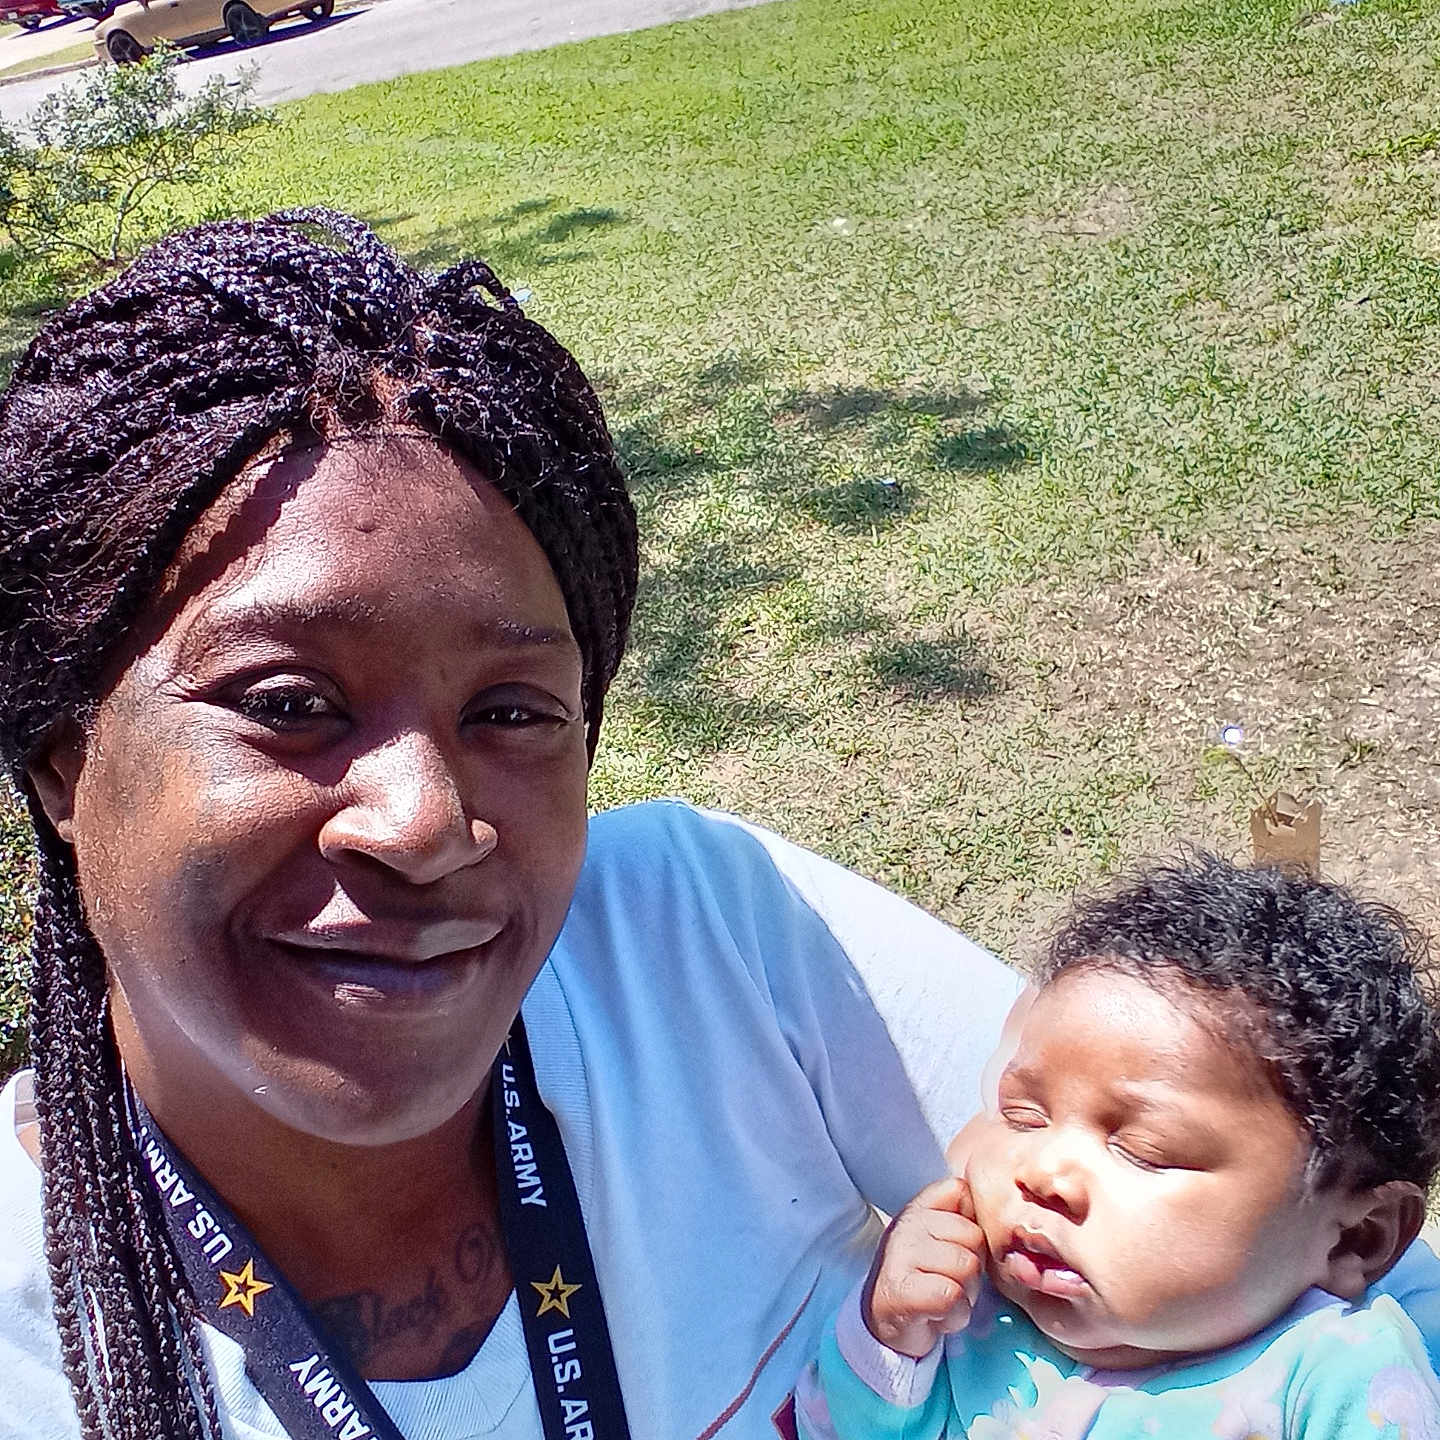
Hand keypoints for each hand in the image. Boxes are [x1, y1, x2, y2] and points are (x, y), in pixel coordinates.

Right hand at [863, 1175, 987, 1359]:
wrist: (887, 1323)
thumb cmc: (926, 1279)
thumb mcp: (941, 1239)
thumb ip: (962, 1214)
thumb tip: (990, 1207)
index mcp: (920, 1206)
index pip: (962, 1192)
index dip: (972, 1226)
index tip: (956, 1247)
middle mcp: (907, 1223)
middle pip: (974, 1237)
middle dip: (973, 1268)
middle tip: (950, 1281)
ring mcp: (901, 1253)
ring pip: (967, 1267)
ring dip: (966, 1294)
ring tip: (944, 1299)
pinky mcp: (903, 1290)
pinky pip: (953, 1296)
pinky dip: (954, 1315)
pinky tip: (937, 1315)